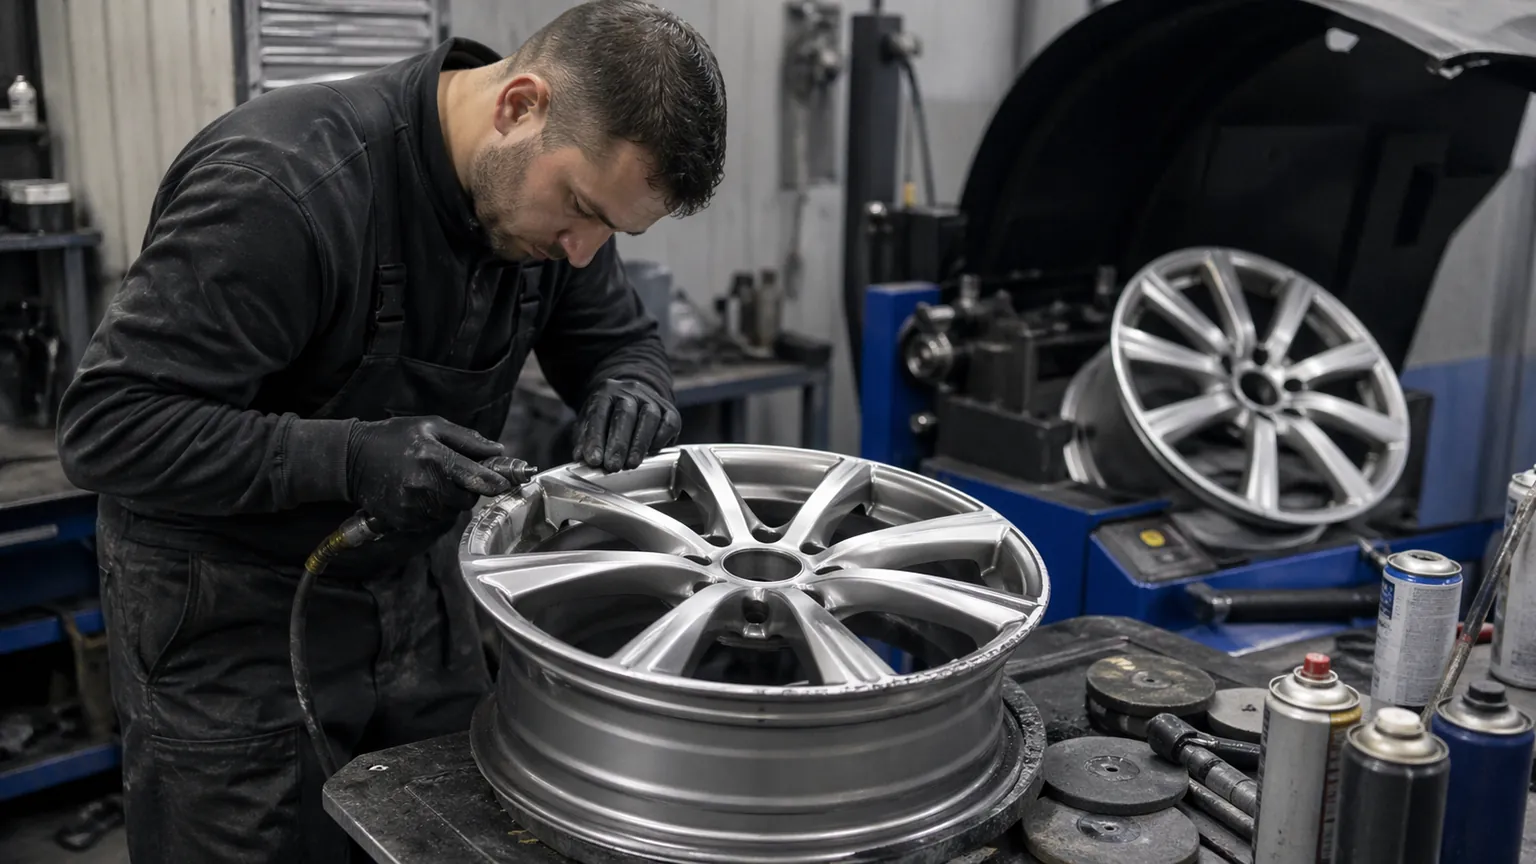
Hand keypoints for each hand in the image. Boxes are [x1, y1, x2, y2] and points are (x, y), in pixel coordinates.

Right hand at [346, 416, 512, 530]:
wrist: (352, 460)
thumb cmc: (394, 438)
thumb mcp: (430, 426)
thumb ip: (467, 439)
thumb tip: (498, 450)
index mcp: (434, 459)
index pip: (477, 478)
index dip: (496, 482)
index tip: (507, 481)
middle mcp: (424, 486)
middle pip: (467, 499)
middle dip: (467, 488)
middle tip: (453, 473)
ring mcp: (413, 507)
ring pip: (451, 512)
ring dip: (449, 500)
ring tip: (431, 481)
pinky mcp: (404, 521)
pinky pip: (433, 521)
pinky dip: (433, 509)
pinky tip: (418, 493)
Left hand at [573, 379, 680, 471]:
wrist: (633, 400)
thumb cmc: (608, 417)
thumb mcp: (589, 423)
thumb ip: (584, 439)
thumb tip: (582, 459)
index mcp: (605, 392)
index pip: (598, 413)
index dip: (595, 438)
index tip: (593, 460)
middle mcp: (630, 391)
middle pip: (625, 413)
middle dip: (618, 443)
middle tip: (612, 466)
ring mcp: (652, 398)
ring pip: (649, 417)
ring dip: (640, 443)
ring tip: (631, 464)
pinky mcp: (670, 409)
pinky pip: (669, 423)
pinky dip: (660, 439)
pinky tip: (651, 453)